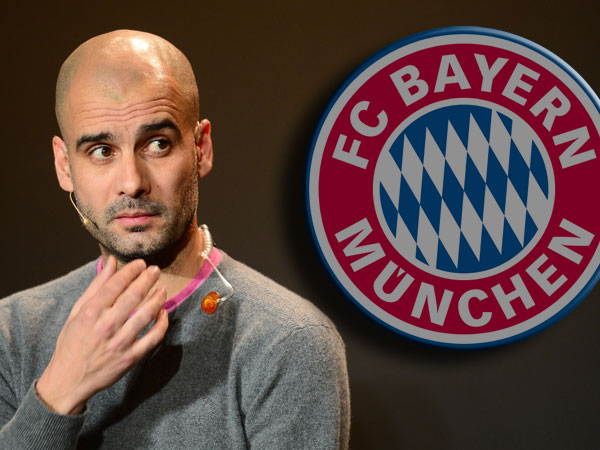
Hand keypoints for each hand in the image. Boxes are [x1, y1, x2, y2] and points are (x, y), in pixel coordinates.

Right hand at [36, 255, 168, 414]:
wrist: (69, 380)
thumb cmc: (72, 342)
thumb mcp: (78, 311)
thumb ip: (97, 285)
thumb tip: (111, 261)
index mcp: (91, 312)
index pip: (117, 284)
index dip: (132, 270)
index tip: (141, 264)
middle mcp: (106, 325)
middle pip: (135, 295)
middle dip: (148, 279)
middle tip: (156, 270)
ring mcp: (120, 342)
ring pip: (147, 314)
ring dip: (158, 298)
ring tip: (162, 289)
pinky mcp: (131, 357)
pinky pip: (154, 337)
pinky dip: (162, 323)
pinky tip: (163, 313)